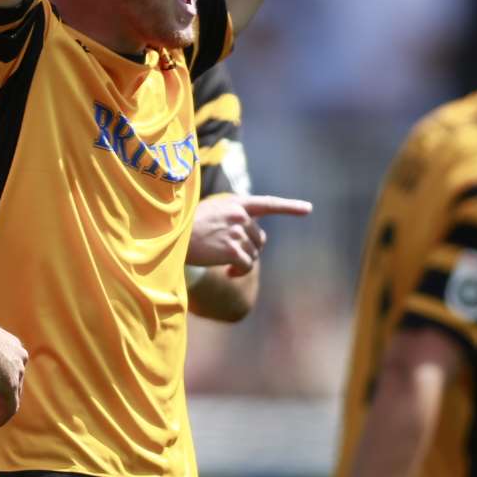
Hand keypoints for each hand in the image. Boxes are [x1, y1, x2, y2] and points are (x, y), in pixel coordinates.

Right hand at [0, 317, 28, 429]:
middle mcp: (20, 358)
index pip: (12, 368)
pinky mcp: (9, 385)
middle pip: (15, 384)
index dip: (3, 382)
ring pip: (13, 399)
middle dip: (3, 398)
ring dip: (0, 412)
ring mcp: (17, 372)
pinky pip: (9, 408)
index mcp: (14, 346)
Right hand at [188, 194, 311, 276]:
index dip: (289, 207)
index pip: (267, 204)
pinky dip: (239, 272)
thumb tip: (252, 239)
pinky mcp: (232, 249)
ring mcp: (237, 232)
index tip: (308, 209)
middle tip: (230, 256)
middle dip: (248, 249)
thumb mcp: (210, 211)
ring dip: (242, 262)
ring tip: (225, 263)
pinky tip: (228, 273)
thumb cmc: (184, 225)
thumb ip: (231, 217)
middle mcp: (239, 215)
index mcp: (235, 203)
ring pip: (253, 254)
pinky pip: (246, 265)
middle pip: (259, 238)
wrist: (168, 235)